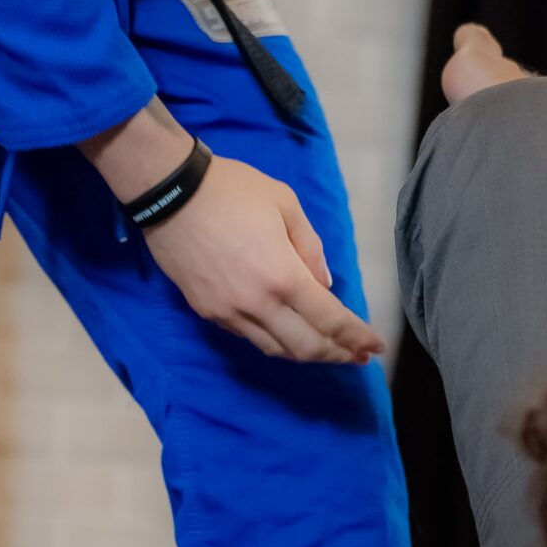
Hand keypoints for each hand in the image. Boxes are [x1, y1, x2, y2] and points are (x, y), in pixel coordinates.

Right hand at [144, 155, 385, 362]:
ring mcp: (228, 312)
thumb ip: (311, 247)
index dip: (357, 337)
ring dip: (306, 354)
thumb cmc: (232, 190)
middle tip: (358, 355)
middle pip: (305, 347)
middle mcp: (257, 303)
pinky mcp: (207, 312)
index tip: (377, 346)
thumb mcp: (285, 204)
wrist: (169, 192)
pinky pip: (249, 336)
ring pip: (275, 349)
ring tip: (329, 351)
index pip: (330, 320)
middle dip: (337, 355)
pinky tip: (288, 333)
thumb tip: (324, 284)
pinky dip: (275, 340)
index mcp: (282, 275)